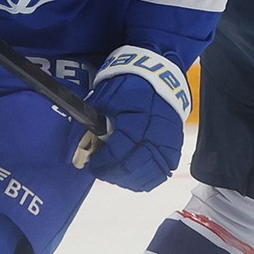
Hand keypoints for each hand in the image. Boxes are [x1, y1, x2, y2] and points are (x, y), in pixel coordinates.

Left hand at [68, 46, 190, 191]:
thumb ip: (93, 125)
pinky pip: (164, 170)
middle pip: (135, 165)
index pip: (119, 150)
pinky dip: (149, 177)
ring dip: (131, 179)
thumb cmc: (127, 85)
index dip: (104, 163)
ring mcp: (168, 139)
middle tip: (102, 171)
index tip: (93, 164)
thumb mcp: (105, 99)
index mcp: (136, 117)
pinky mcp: (175, 144)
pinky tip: (136, 176)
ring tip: (117, 174)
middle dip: (114, 174)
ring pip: (151, 173)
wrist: (159, 74)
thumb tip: (78, 152)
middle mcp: (155, 131)